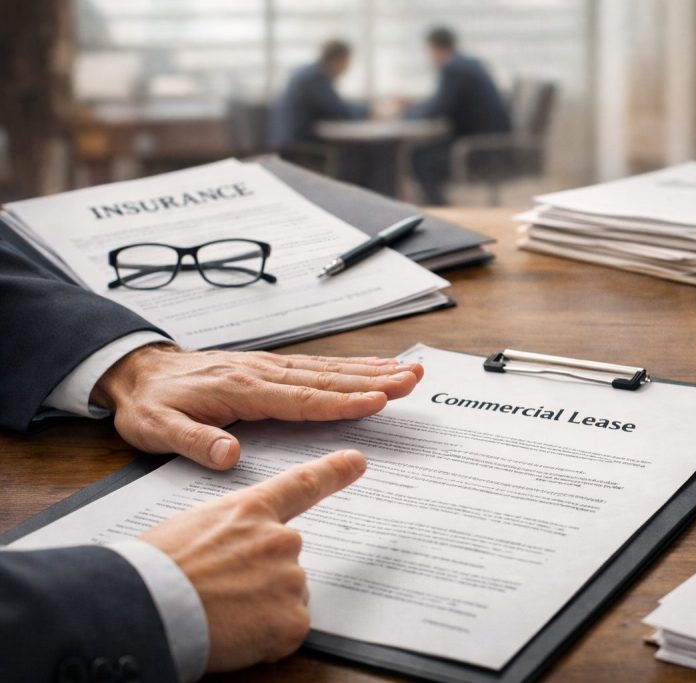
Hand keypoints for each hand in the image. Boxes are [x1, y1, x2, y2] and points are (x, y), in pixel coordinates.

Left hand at [91, 345, 421, 468]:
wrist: (137, 371)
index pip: (303, 398)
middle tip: (413, 380)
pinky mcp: (272, 367)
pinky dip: (351, 366)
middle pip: (328, 378)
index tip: (378, 401)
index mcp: (242, 389)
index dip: (343, 402)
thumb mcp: (158, 430)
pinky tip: (373, 368)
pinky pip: (319, 366)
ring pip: (330, 369)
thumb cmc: (150, 404)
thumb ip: (195, 442)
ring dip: (372, 370)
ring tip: (408, 371)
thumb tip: (229, 457)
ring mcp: (270, 367)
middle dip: (374, 379)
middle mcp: (264, 373)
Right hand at [141, 449, 365, 670]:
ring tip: (219, 613)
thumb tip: (237, 550)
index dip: (333, 472)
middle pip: (286, 558)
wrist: (143, 608)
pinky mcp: (292, 620)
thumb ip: (231, 531)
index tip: (357, 462)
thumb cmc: (154, 569)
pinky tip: (234, 635)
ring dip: (262, 610)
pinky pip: (287, 632)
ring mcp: (290, 578)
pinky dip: (265, 640)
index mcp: (251, 510)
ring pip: (286, 597)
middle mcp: (280, 538)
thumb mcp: (192, 528)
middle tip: (221, 592)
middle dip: (262, 577)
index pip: (302, 485)